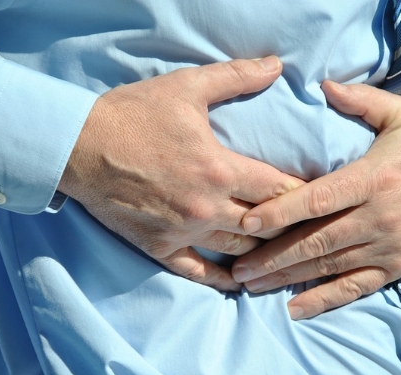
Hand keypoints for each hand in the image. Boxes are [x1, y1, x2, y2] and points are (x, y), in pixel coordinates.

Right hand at [58, 57, 301, 290]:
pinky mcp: (160, 247)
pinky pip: (198, 273)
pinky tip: (241, 283)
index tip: (320, 196)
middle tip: (308, 226)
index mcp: (219, 169)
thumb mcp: (186, 87)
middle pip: (265, 224)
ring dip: (263, 251)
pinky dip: (223, 280)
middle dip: (289, 225)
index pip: (278, 188)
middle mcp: (207, 207)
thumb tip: (276, 65)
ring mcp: (184, 232)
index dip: (304, 193)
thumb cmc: (134, 115)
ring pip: (239, 250)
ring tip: (283, 251)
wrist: (80, 146)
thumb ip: (236, 76)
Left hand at [232, 81, 400, 317]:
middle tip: (235, 267)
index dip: (280, 212)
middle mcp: (377, 217)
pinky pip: (355, 288)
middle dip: (272, 256)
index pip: (319, 199)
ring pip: (328, 267)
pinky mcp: (395, 267)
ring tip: (250, 286)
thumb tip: (323, 84)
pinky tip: (295, 309)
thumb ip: (363, 102)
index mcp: (374, 178)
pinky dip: (324, 300)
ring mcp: (386, 247)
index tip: (246, 223)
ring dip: (287, 278)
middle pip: (316, 241)